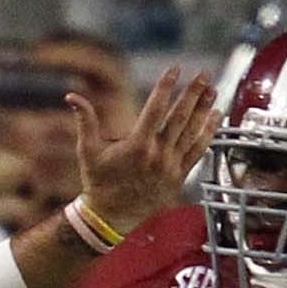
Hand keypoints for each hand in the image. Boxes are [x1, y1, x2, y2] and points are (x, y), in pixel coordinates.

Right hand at [74, 68, 219, 239]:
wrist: (111, 218)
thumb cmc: (98, 183)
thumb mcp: (88, 151)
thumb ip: (85, 121)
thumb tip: (71, 96)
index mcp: (137, 146)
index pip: (156, 109)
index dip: (165, 87)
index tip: (174, 69)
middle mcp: (158, 155)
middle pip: (180, 118)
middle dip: (192, 94)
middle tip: (203, 75)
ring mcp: (171, 167)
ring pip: (192, 133)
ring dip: (204, 111)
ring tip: (213, 91)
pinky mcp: (179, 177)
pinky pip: (198, 151)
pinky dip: (208, 134)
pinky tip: (215, 118)